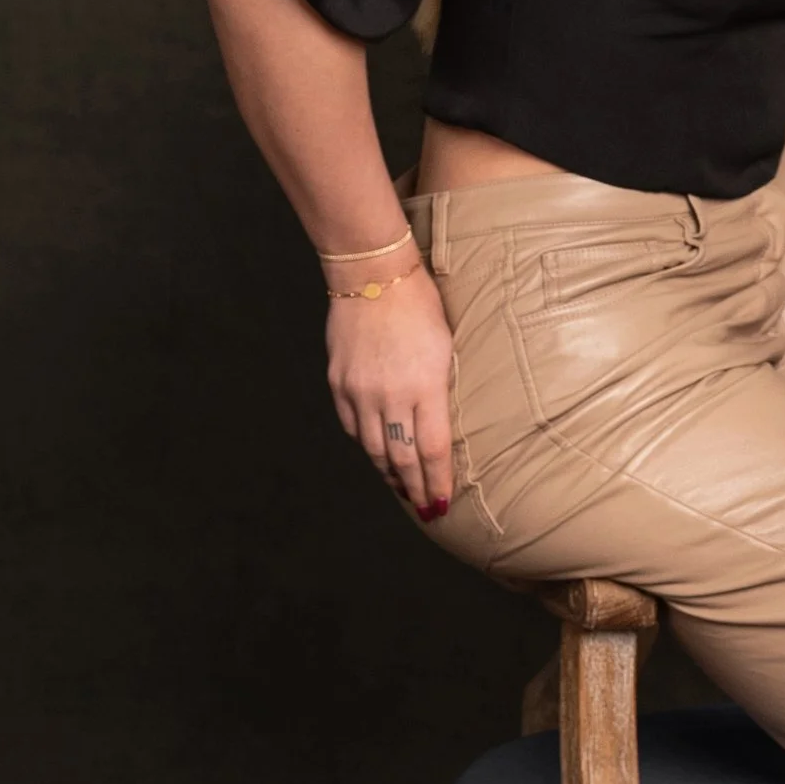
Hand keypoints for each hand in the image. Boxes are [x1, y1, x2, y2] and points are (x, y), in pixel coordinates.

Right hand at [326, 263, 456, 518]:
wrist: (372, 275)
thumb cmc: (420, 306)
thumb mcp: (446, 348)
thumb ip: (440, 392)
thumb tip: (439, 428)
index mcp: (425, 387)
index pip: (432, 451)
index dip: (437, 482)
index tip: (443, 503)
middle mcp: (390, 396)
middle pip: (402, 458)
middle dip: (415, 488)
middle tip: (425, 508)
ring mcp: (360, 391)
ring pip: (373, 447)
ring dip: (389, 471)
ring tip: (401, 486)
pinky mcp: (338, 383)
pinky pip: (350, 425)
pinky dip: (365, 442)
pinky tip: (376, 451)